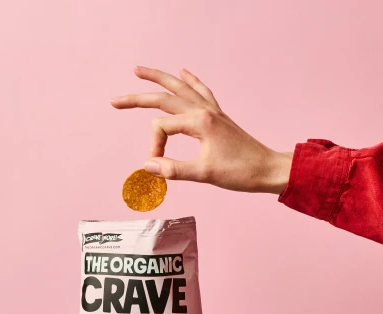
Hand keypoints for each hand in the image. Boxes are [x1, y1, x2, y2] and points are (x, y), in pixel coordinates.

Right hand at [111, 66, 291, 194]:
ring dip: (159, 79)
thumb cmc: (240, 172)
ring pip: (180, 88)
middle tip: (115, 101)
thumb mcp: (204, 174)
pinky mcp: (218, 116)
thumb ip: (173, 169)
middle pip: (164, 97)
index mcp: (199, 122)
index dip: (154, 148)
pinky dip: (190, 81)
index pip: (162, 129)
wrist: (267, 169)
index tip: (158, 168)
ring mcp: (212, 111)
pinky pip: (201, 91)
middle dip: (138, 99)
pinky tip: (183, 72)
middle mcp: (204, 111)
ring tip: (139, 70)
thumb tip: (148, 165)